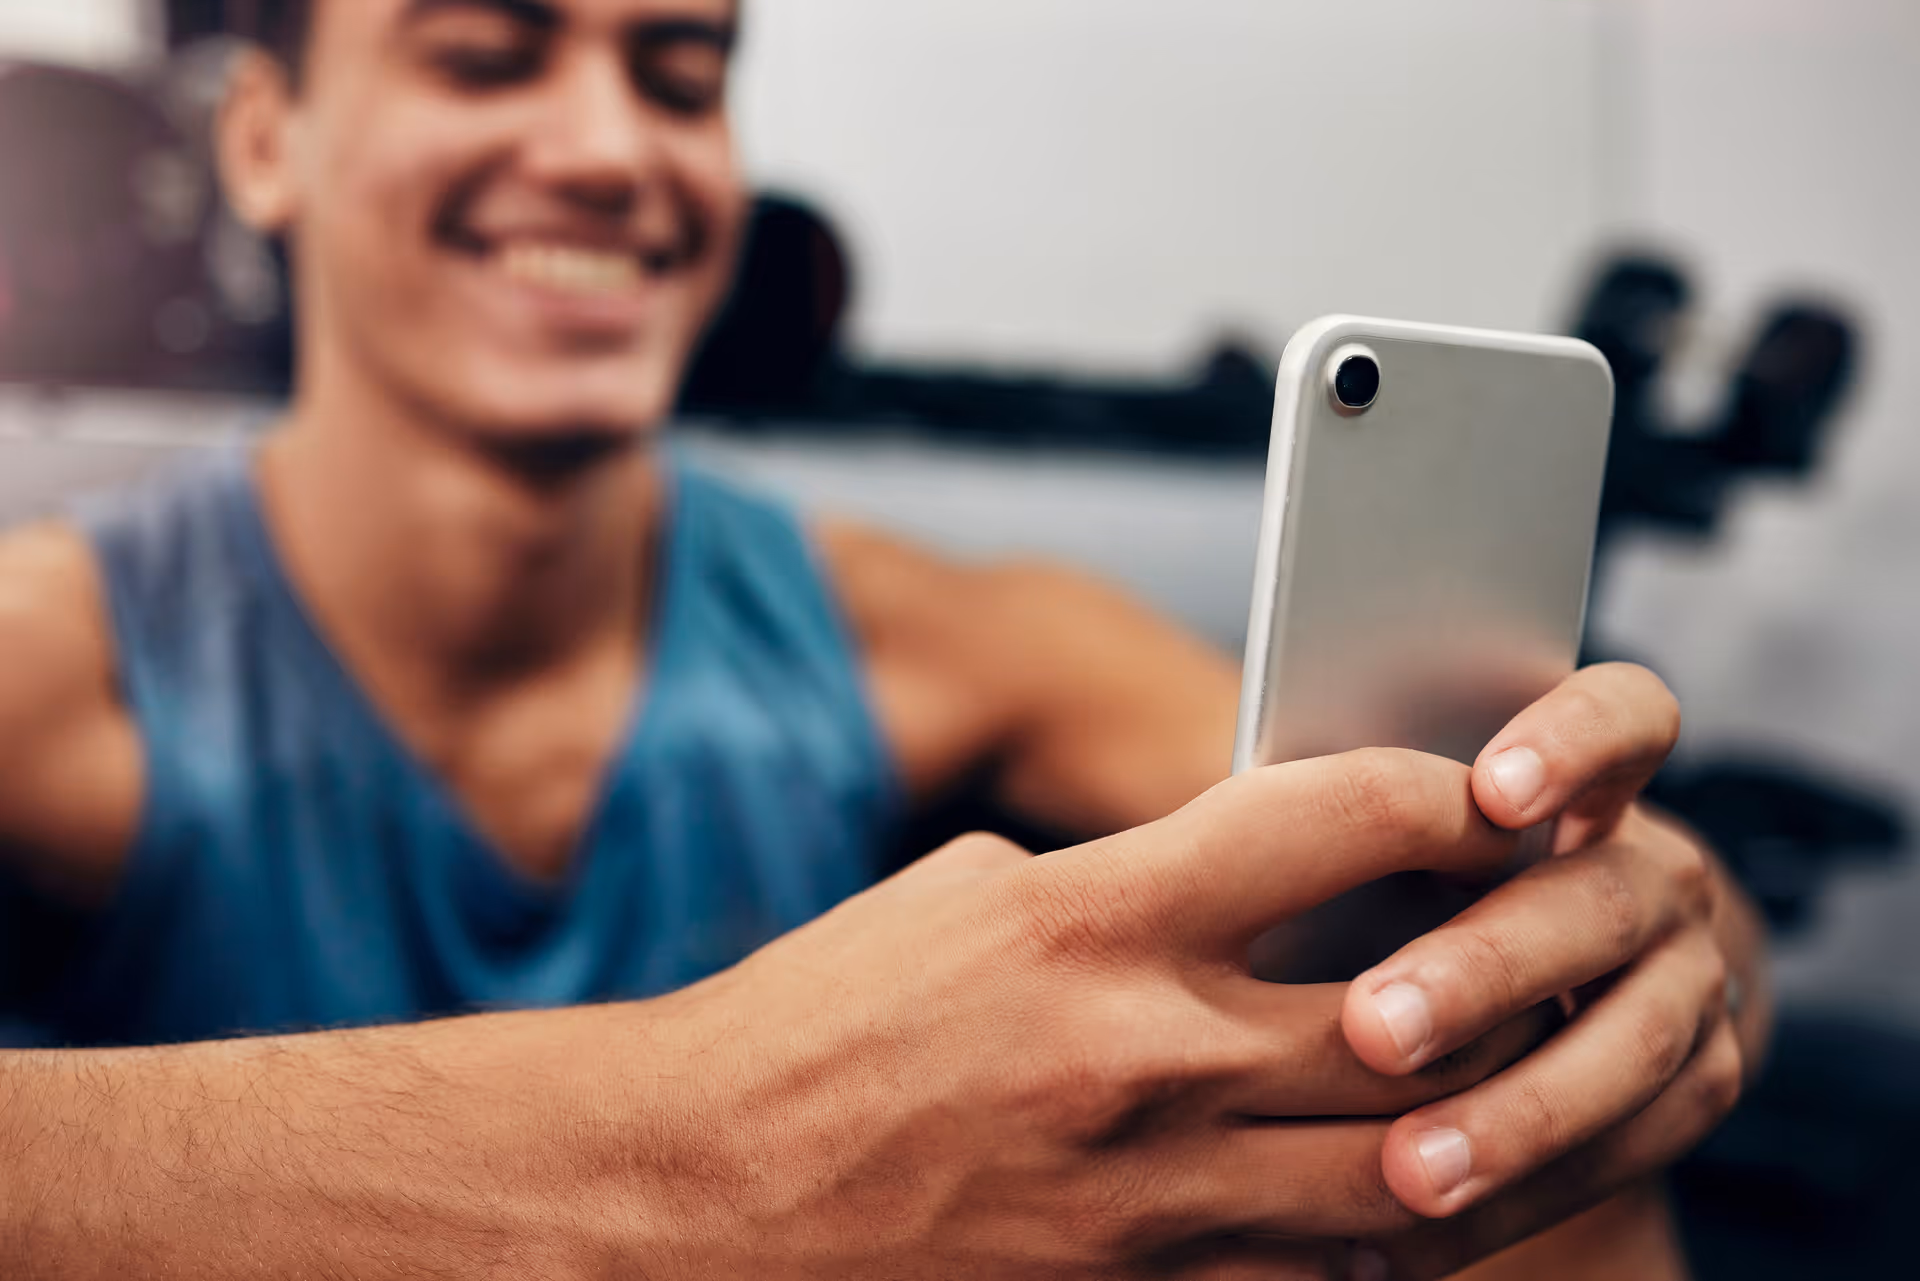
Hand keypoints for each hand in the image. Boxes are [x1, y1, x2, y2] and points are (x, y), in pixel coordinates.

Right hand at [620, 750, 1550, 1278]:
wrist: (702, 1196)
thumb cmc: (820, 1022)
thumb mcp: (967, 895)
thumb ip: (1123, 880)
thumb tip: (1241, 870)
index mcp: (1091, 916)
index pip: (1335, 821)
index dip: (1447, 796)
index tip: (1494, 795)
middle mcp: (1143, 1057)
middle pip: (1419, 1011)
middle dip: (1514, 966)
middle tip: (1555, 936)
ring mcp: (1152, 1201)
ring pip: (1410, 1170)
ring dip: (1493, 1119)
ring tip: (1527, 1074)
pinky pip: (1326, 1276)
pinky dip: (1392, 1233)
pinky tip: (1416, 1194)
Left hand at [1340, 663, 1758, 1277]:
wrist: (1544, 968)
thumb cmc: (1403, 877)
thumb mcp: (1387, 831)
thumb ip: (1352, 821)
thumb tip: (1242, 809)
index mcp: (1588, 780)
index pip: (1622, 718)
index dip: (1573, 744)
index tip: (1492, 795)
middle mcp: (1654, 874)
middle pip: (1599, 904)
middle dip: (1487, 969)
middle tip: (1373, 1029)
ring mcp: (1694, 984)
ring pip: (1632, 1051)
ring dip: (1515, 1119)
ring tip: (1404, 1172)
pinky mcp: (1698, 1088)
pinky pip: (1626, 1158)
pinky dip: (1518, 1204)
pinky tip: (1410, 1241)